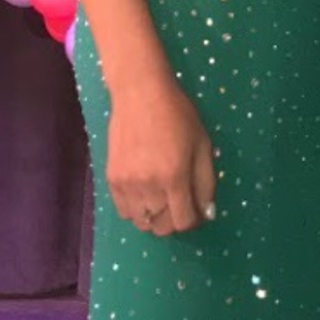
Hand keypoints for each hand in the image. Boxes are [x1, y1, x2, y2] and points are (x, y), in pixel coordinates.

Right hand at [107, 71, 216, 235]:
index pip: (183, 222)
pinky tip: (143, 192)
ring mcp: (128, 183)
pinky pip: (124, 210)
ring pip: (142, 222)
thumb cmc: (177, 114)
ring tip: (160, 197)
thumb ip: (206, 181)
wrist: (140, 92)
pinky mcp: (113, 177)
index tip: (195, 209)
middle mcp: (149, 185)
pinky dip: (136, 209)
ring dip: (154, 217)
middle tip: (178, 202)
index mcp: (175, 176)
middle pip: (162, 227)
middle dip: (175, 220)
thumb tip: (206, 213)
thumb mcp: (202, 143)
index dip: (193, 220)